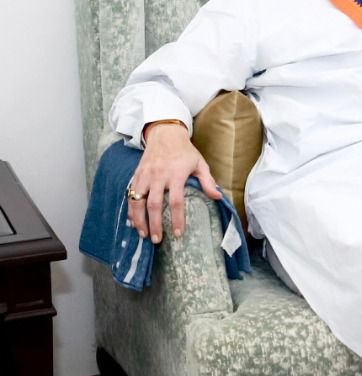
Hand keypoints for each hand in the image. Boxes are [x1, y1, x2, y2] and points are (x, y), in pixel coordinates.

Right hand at [128, 123, 221, 242]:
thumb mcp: (200, 163)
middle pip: (153, 205)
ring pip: (137, 202)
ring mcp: (145, 176)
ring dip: (139, 220)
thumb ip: (207, 181)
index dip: (177, 219)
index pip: (176, 201)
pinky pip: (130, 196)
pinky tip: (133, 222)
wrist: (165, 134)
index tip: (178, 234)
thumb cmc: (185, 151)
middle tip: (157, 240)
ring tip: (144, 235)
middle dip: (154, 224)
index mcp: (176, 174)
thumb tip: (218, 197)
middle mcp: (158, 176)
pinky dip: (130, 210)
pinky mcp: (136, 176)